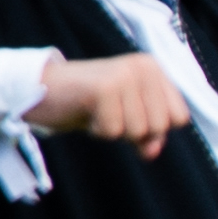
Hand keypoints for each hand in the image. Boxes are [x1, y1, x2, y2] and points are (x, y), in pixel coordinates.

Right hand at [24, 50, 187, 159]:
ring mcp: (125, 75)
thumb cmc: (84, 102)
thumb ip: (148, 133)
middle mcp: (144, 67)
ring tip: (95, 110)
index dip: (154, 128)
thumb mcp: (126, 116)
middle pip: (159, 127)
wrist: (38, 88)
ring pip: (137, 131)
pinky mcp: (104, 88)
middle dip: (132, 131)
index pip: (179, 118)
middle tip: (107, 112)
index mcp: (154, 69)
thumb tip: (153, 151)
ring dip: (112, 129)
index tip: (128, 115)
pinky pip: (113, 131)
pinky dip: (97, 130)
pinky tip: (85, 111)